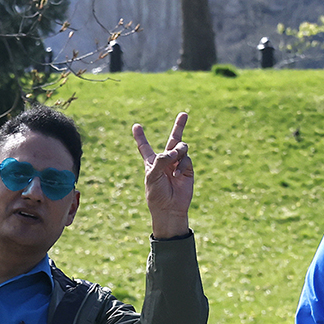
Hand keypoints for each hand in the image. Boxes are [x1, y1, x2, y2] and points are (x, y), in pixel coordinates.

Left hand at [134, 111, 193, 235]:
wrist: (169, 209)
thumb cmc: (156, 194)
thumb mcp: (152, 176)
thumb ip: (161, 160)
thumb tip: (175, 151)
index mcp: (152, 162)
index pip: (145, 147)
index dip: (140, 137)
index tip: (136, 126)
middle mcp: (166, 161)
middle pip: (173, 139)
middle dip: (179, 126)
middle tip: (184, 114)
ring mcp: (178, 164)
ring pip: (181, 147)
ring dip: (178, 151)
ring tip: (174, 158)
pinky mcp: (188, 170)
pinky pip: (187, 159)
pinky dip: (182, 165)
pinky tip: (176, 174)